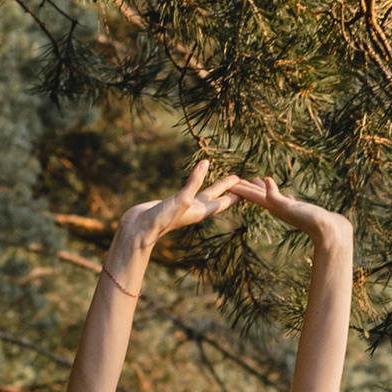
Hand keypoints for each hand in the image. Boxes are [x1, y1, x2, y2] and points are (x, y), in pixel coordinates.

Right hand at [105, 156, 244, 275]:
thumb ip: (194, 181)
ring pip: (205, 193)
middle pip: (218, 196)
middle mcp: (196, 209)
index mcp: (202, 210)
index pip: (225, 201)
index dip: (238, 194)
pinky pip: (190, 189)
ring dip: (216, 186)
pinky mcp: (174, 201)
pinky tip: (196, 179)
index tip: (251, 187)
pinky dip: (196, 182)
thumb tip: (206, 162)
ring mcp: (185, 205)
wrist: (140, 228)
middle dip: (230, 188)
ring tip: (225, 179)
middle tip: (242, 180)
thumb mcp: (182, 199)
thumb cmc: (162, 219)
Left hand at [221, 177, 353, 253]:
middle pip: (259, 196)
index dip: (240, 189)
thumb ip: (276, 196)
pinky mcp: (303, 210)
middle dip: (247, 188)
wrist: (332, 234)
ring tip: (256, 180)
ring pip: (273, 197)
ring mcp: (292, 210)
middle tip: (235, 180)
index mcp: (275, 208)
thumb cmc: (312, 221)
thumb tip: (264, 180)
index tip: (227, 182)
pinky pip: (290, 201)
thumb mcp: (291, 208)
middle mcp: (281, 209)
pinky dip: (284, 196)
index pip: (253, 196)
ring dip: (263, 189)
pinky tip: (286, 194)